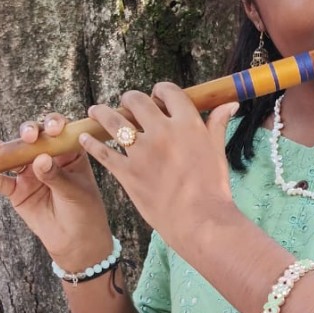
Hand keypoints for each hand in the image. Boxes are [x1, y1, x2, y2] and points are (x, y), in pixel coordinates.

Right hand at [0, 114, 113, 269]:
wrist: (76, 242)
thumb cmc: (84, 212)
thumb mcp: (76, 193)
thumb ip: (57, 176)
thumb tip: (40, 160)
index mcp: (69, 152)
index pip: (60, 131)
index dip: (54, 124)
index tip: (53, 130)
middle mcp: (47, 157)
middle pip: (32, 137)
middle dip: (27, 132)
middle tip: (29, 137)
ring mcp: (30, 173)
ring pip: (11, 155)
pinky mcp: (17, 190)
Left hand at [80, 85, 238, 265]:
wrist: (200, 221)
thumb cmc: (213, 188)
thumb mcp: (217, 151)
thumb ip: (217, 124)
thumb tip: (229, 105)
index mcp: (187, 124)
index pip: (168, 92)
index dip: (160, 91)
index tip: (156, 98)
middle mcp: (162, 132)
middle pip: (136, 100)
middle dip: (129, 100)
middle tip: (126, 105)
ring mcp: (142, 152)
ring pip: (112, 121)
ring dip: (101, 113)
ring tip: (95, 111)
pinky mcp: (127, 173)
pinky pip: (102, 152)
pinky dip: (90, 144)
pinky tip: (84, 138)